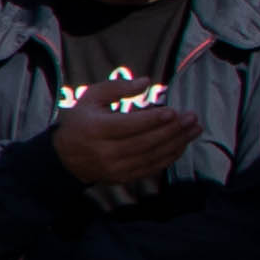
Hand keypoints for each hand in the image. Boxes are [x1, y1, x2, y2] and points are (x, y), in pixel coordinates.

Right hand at [50, 98, 200, 191]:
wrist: (66, 157)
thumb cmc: (81, 122)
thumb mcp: (91, 97)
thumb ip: (117, 88)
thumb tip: (146, 82)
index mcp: (96, 129)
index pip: (129, 125)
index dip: (152, 119)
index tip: (173, 111)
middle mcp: (105, 151)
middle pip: (145, 142)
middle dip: (172, 130)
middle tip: (191, 118)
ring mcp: (115, 168)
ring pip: (151, 156)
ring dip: (176, 143)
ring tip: (194, 130)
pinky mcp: (123, 177)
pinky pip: (151, 168)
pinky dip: (169, 157)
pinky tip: (182, 145)